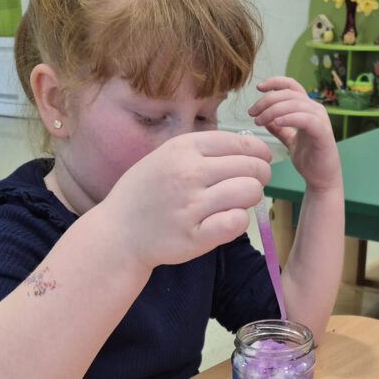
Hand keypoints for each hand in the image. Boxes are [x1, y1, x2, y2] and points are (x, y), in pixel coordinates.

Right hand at [105, 130, 271, 268]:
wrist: (118, 233)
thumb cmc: (144, 194)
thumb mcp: (165, 157)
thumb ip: (202, 151)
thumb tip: (247, 148)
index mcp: (183, 148)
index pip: (241, 142)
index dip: (259, 153)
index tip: (260, 162)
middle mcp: (188, 172)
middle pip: (251, 167)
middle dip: (259, 177)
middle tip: (250, 186)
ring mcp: (192, 205)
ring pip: (249, 192)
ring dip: (249, 199)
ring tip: (234, 203)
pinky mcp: (196, 236)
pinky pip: (237, 222)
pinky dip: (238, 221)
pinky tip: (225, 221)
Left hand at [248, 77, 340, 192]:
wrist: (322, 180)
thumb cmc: (309, 160)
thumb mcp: (290, 141)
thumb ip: (280, 129)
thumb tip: (265, 119)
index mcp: (307, 108)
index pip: (291, 86)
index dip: (275, 83)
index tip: (259, 88)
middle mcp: (315, 109)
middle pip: (288, 94)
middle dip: (267, 100)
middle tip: (252, 113)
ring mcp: (320, 119)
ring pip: (295, 104)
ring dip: (273, 110)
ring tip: (259, 121)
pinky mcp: (323, 132)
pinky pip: (305, 119)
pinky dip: (289, 118)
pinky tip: (276, 122)